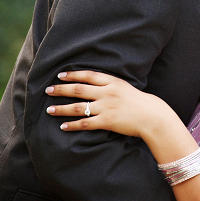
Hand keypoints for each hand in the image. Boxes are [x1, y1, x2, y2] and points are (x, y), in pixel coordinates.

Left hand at [46, 71, 176, 139]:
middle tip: (48, 90)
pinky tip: (63, 126)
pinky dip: (73, 125)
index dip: (72, 74)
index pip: (87, 75)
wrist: (152, 116)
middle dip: (61, 89)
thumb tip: (91, 84)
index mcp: (112, 81)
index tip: (60, 75)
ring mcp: (106, 107)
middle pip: (78, 89)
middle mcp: (107, 92)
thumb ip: (109, 84)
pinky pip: (86, 123)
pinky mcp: (107, 121)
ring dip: (62, 108)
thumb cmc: (138, 102)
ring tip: (49, 110)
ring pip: (78, 107)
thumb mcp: (124, 86)